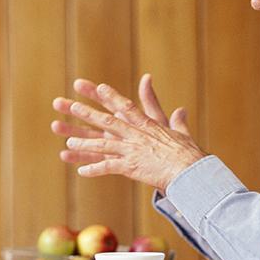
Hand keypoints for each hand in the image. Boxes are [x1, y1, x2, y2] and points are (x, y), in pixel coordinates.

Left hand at [51, 75, 205, 192]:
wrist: (191, 172)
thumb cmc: (189, 154)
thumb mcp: (181, 133)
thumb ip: (177, 120)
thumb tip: (181, 109)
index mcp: (147, 126)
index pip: (125, 107)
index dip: (110, 97)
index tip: (97, 87)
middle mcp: (136, 135)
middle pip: (107, 122)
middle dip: (87, 114)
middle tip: (70, 106)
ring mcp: (132, 151)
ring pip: (102, 145)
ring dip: (84, 144)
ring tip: (68, 143)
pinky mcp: (131, 167)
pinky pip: (108, 167)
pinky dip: (95, 170)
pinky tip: (81, 172)